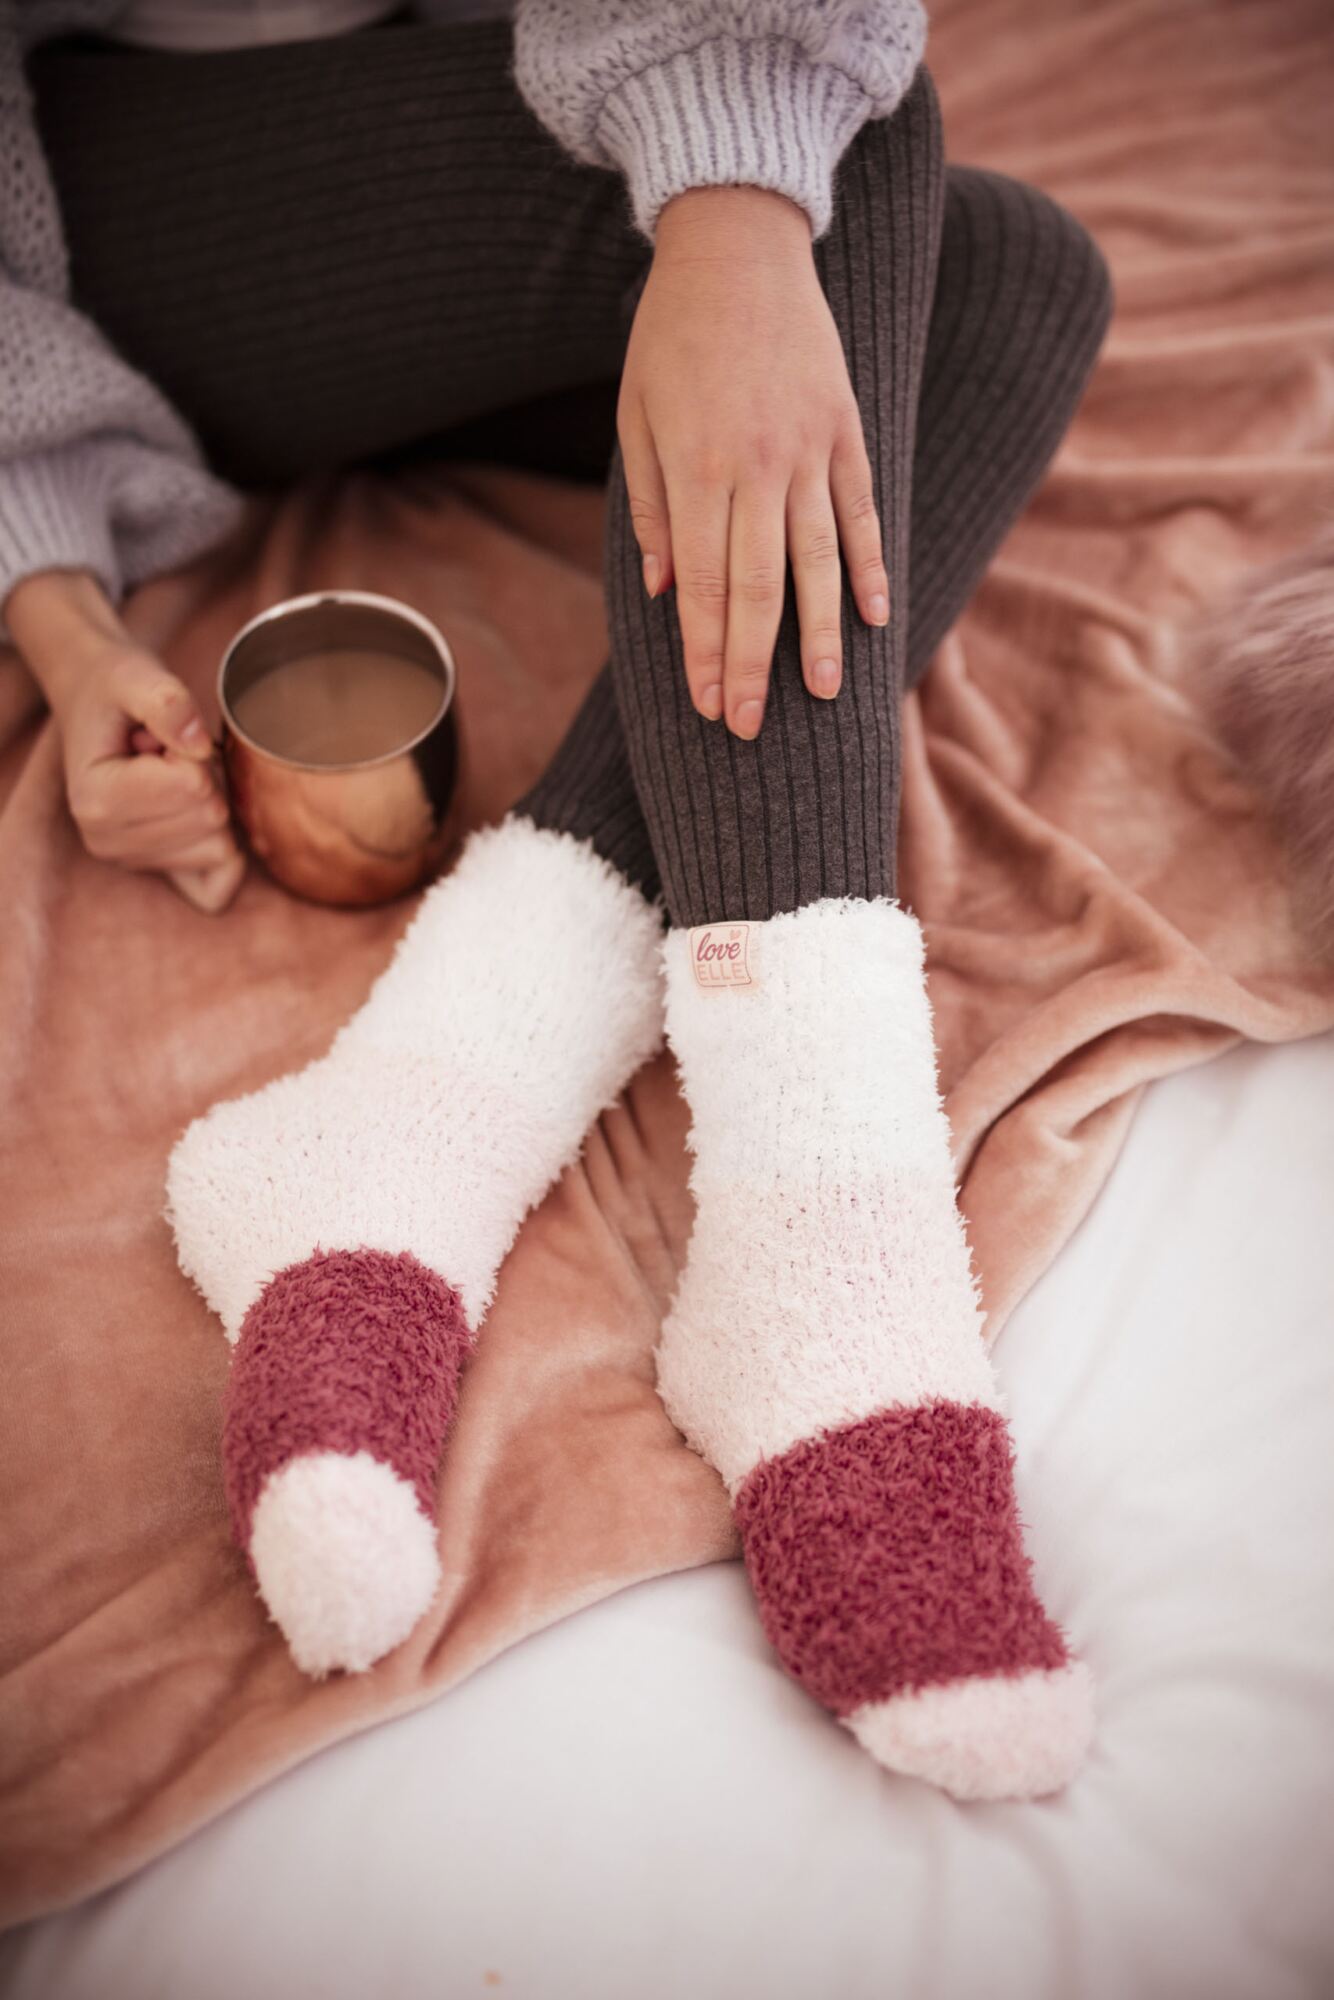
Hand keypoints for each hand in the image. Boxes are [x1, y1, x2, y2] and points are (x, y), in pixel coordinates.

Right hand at [5, 569, 245, 912]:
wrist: (95, 699)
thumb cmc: (115, 688)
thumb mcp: (136, 675)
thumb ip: (166, 702)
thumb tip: (198, 745)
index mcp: (95, 800)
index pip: (193, 786)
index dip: (194, 750)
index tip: (160, 737)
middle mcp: (105, 840)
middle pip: (211, 818)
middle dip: (205, 778)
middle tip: (169, 754)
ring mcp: (131, 861)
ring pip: (220, 846)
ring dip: (211, 804)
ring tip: (170, 775)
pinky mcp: (157, 873)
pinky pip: (216, 887)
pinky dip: (225, 852)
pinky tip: (195, 814)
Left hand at [618, 185, 887, 739]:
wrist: (739, 247)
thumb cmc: (671, 339)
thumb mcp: (636, 418)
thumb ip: (651, 508)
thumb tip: (661, 593)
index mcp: (699, 469)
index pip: (701, 585)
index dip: (705, 651)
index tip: (707, 705)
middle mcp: (759, 468)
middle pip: (758, 589)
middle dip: (752, 664)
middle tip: (750, 725)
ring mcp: (811, 450)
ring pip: (819, 562)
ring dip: (821, 635)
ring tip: (825, 693)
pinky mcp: (848, 431)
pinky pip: (862, 514)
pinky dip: (870, 568)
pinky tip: (876, 617)